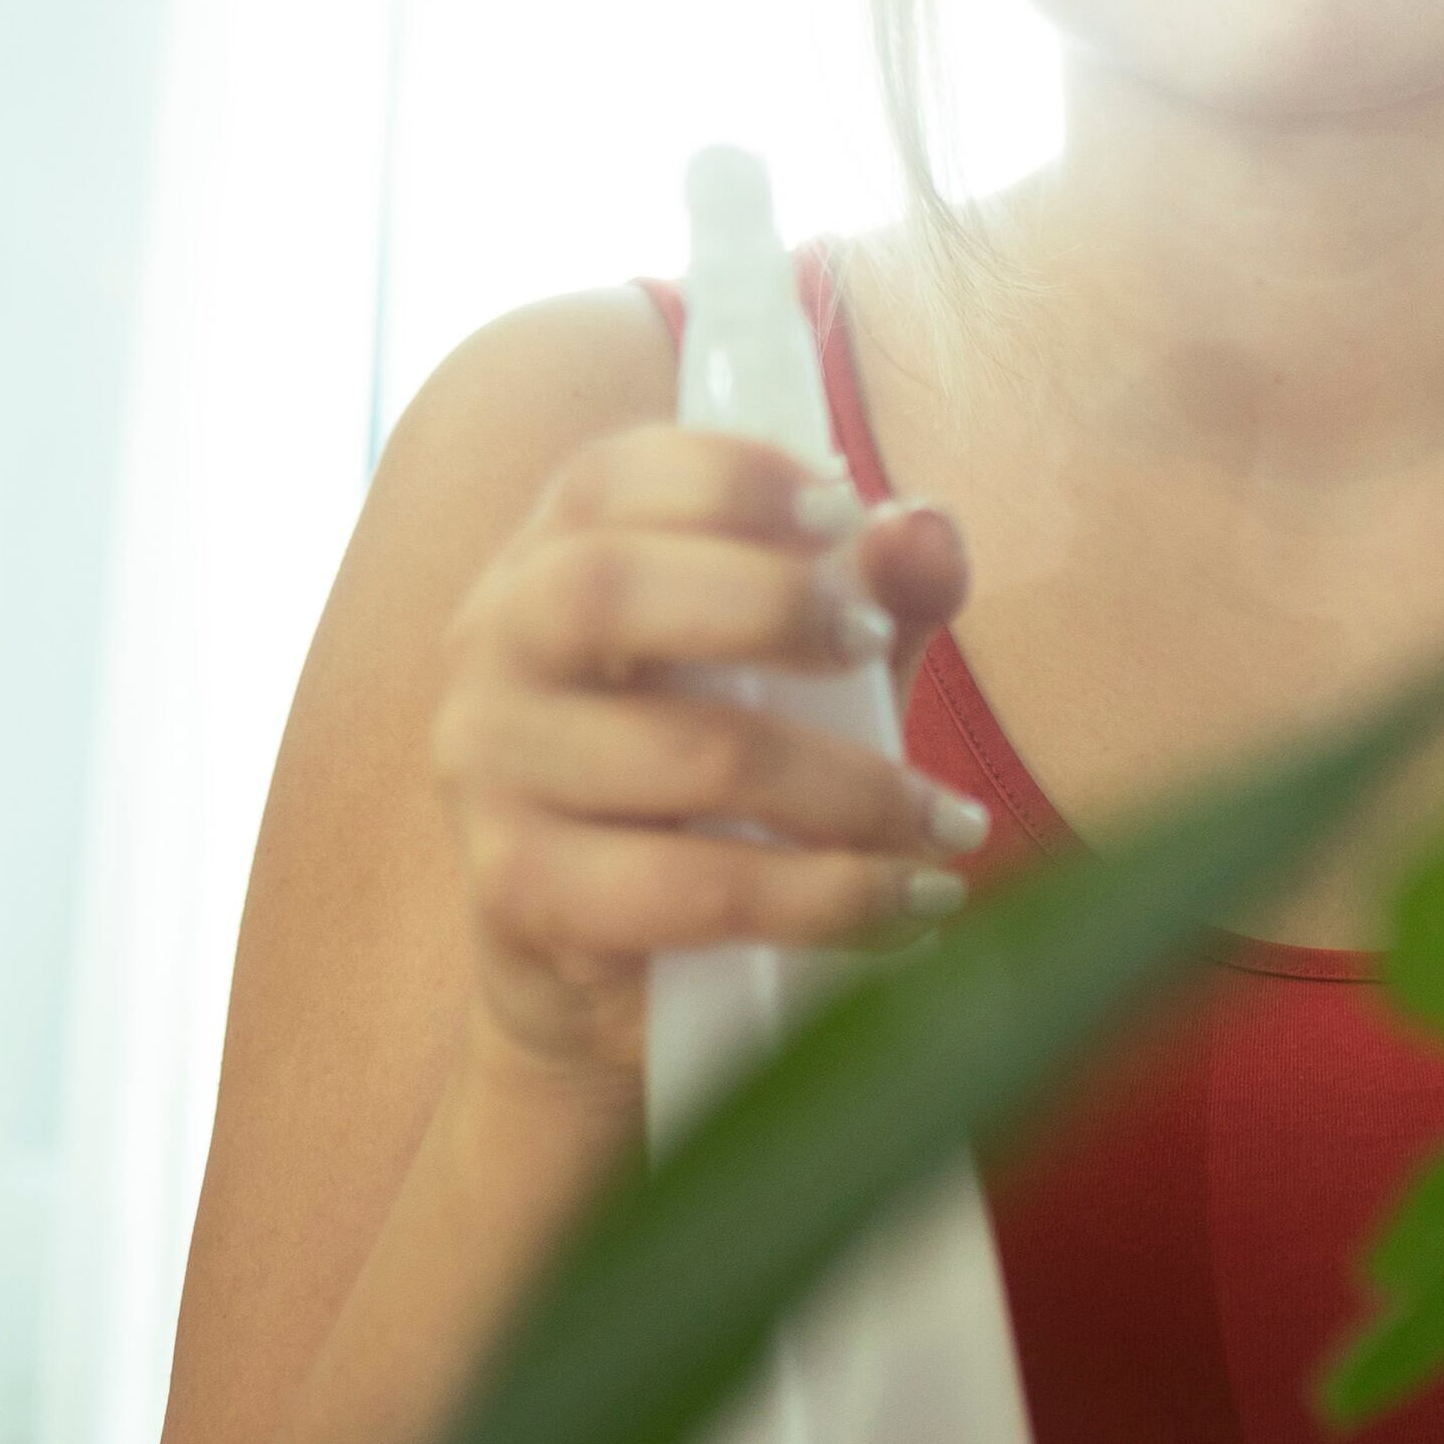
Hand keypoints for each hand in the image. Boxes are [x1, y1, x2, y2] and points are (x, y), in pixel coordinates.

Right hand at [428, 430, 983, 1091]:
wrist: (621, 966)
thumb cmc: (729, 776)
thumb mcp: (816, 671)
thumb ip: (881, 592)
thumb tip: (923, 529)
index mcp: (556, 558)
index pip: (608, 478)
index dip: (727, 477)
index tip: (842, 510)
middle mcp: (497, 649)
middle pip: (603, 588)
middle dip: (768, 606)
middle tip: (873, 645)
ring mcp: (492, 774)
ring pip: (683, 755)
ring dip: (851, 791)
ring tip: (951, 824)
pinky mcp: (522, 894)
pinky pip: (690, 889)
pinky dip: (827, 898)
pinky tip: (911, 902)